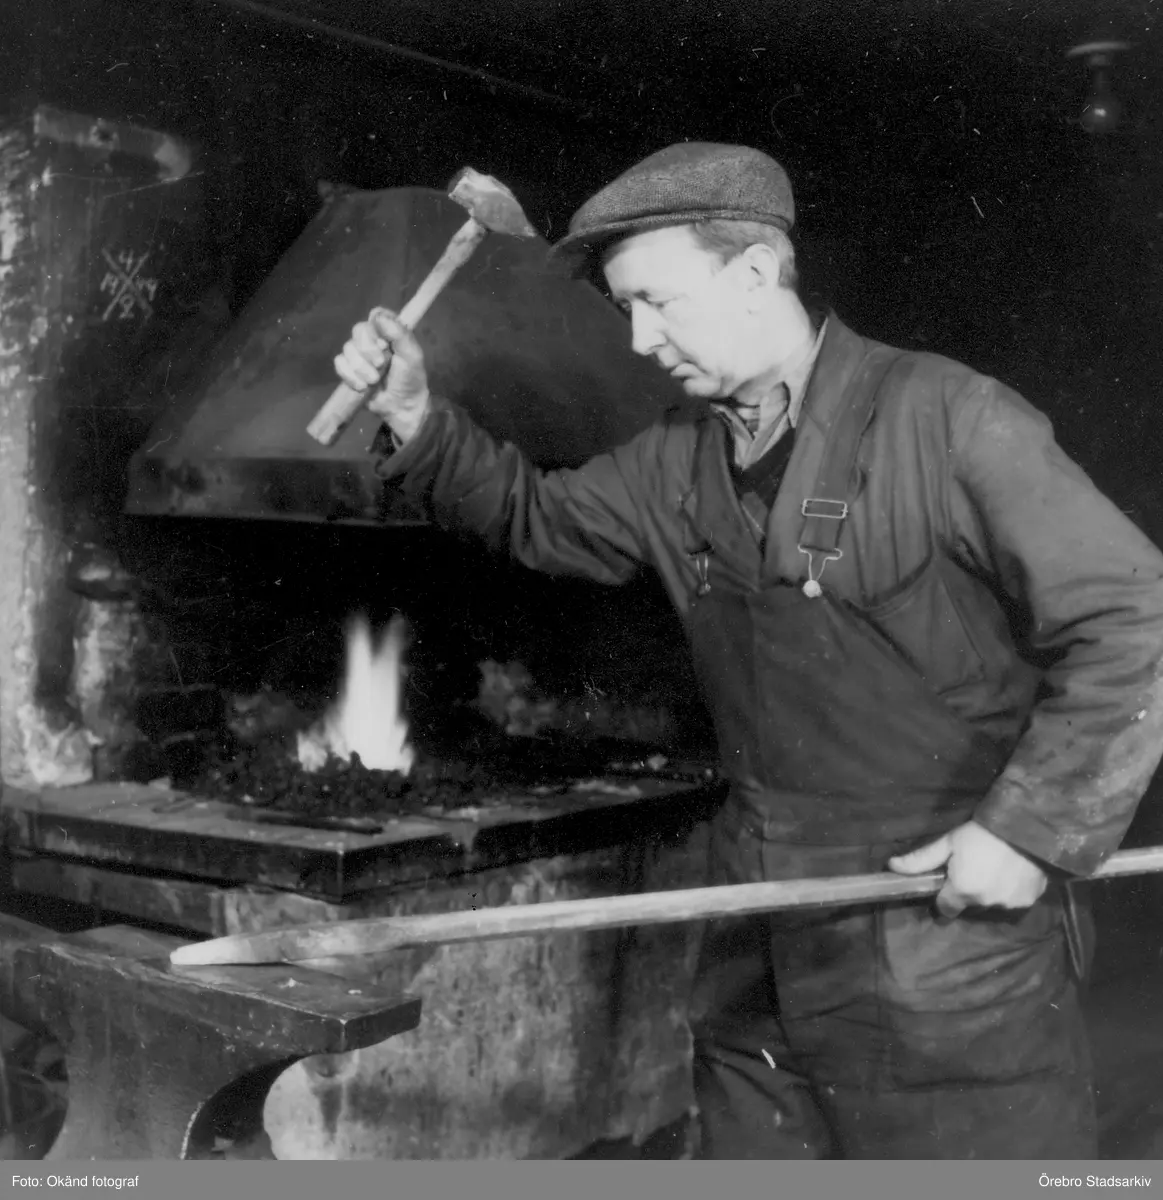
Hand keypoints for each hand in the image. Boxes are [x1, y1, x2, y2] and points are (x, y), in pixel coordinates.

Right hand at [334, 308, 429, 436]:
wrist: (401, 407)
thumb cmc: (410, 379)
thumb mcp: (412, 356)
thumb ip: (399, 334)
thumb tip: (376, 314)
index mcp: (389, 332)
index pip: (375, 316)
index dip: (376, 329)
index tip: (385, 343)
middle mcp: (372, 339)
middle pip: (358, 331)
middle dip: (368, 351)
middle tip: (381, 365)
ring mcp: (359, 354)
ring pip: (348, 349)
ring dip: (361, 368)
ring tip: (374, 381)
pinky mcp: (349, 370)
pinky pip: (339, 364)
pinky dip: (350, 376)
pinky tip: (362, 387)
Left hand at [887, 820, 1047, 917]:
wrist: (1024, 826)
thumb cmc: (980, 833)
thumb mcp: (948, 842)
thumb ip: (920, 859)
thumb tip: (891, 866)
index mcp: (963, 891)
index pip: (946, 908)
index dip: (944, 897)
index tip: (948, 883)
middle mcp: (986, 903)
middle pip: (970, 905)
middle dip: (968, 892)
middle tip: (974, 868)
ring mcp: (1010, 904)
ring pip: (993, 904)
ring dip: (991, 892)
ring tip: (994, 868)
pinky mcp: (1030, 900)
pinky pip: (1015, 900)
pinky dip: (1011, 890)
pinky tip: (1012, 872)